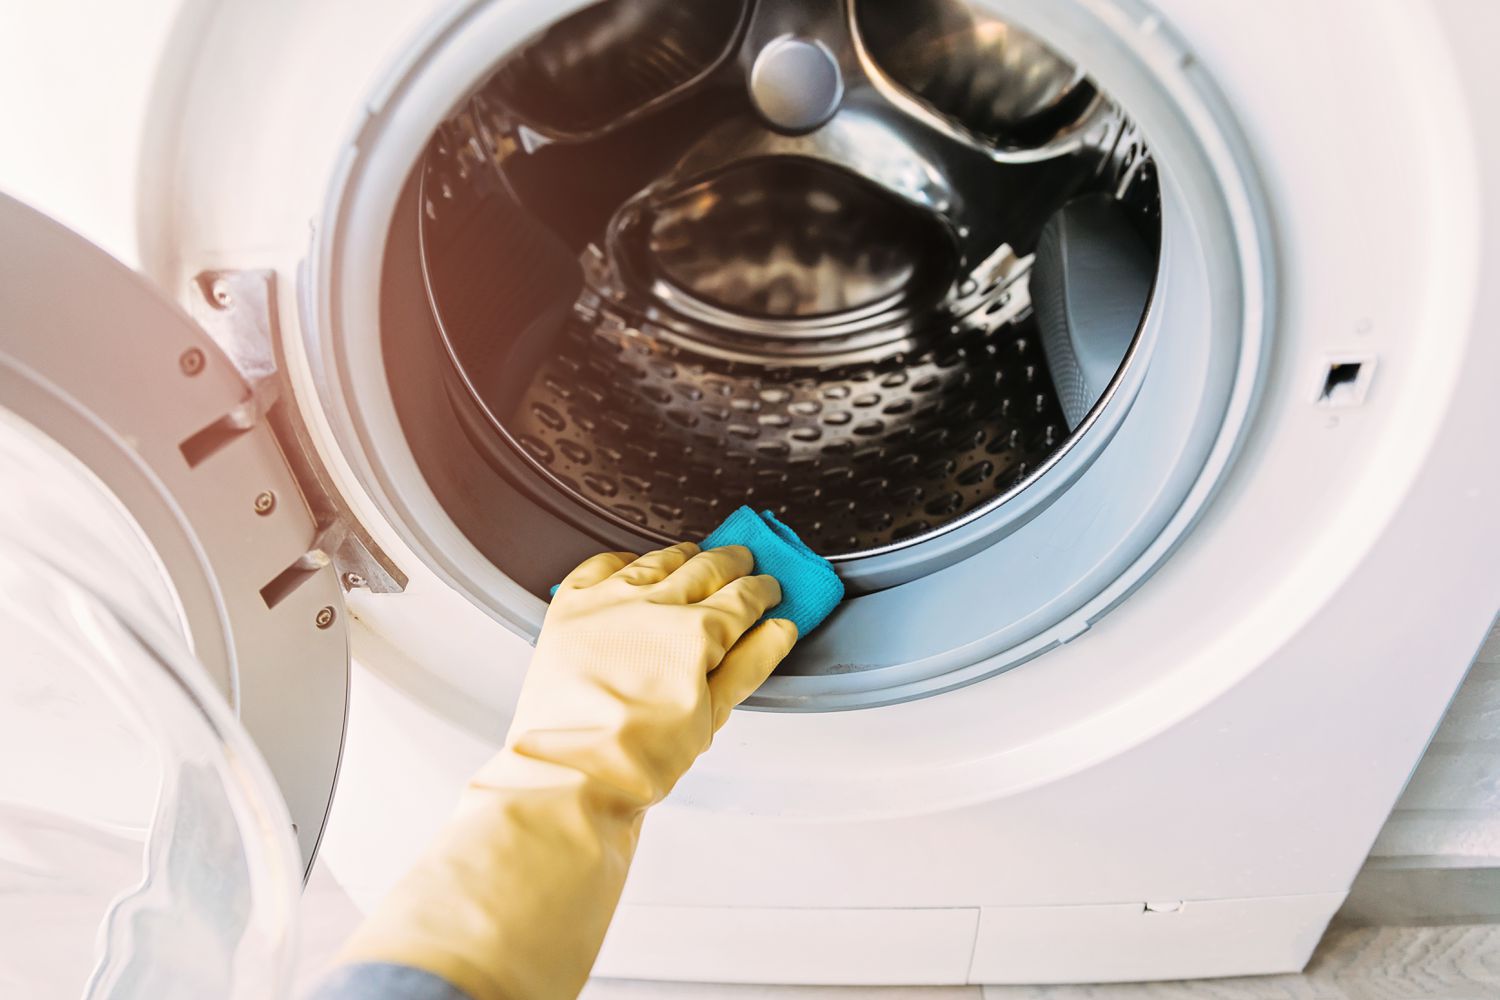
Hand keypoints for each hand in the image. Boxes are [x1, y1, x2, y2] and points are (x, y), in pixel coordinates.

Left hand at [501, 542, 797, 808]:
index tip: (769, 589)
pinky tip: (631, 566)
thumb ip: (750, 664)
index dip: (763, 590)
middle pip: (705, 568)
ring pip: (657, 560)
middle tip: (743, 561)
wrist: (571, 770)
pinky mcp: (570, 607)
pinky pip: (600, 565)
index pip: (743, 597)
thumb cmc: (639, 757)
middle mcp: (654, 604)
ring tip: (695, 558)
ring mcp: (609, 601)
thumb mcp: (712, 715)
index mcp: (696, 632)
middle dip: (731, 562)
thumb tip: (780, 630)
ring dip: (683, 557)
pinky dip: (623, 560)